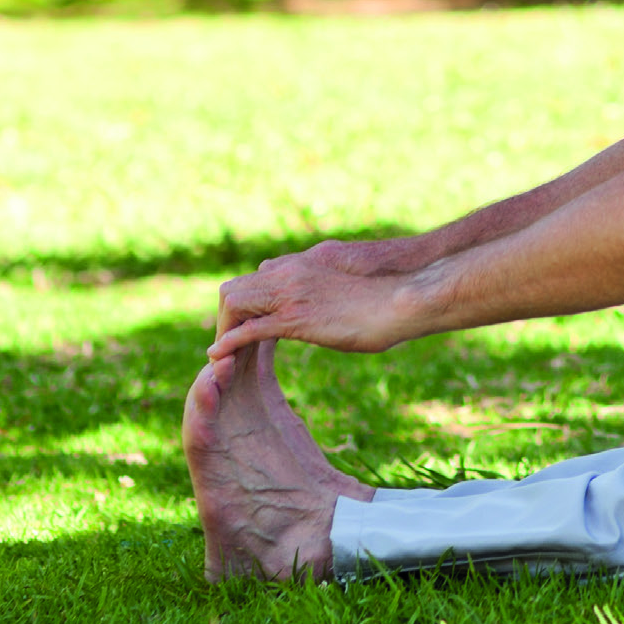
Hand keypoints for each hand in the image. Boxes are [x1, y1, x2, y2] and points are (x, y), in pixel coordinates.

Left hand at [208, 246, 415, 359]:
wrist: (400, 299)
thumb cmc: (382, 297)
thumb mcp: (344, 287)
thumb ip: (324, 289)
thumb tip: (322, 307)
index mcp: (302, 264)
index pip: (255, 278)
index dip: (244, 305)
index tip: (244, 328)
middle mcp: (290, 272)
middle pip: (235, 288)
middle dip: (225, 318)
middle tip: (228, 346)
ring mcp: (291, 293)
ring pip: (235, 303)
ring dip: (223, 329)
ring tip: (223, 356)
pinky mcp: (297, 318)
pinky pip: (251, 329)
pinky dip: (230, 343)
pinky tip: (222, 358)